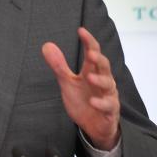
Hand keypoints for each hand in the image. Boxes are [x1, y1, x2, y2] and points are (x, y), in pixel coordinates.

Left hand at [41, 27, 120, 149]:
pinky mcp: (110, 110)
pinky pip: (108, 105)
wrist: (93, 126)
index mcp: (92, 72)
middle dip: (98, 59)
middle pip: (104, 66)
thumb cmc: (83, 100)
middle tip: (90, 53)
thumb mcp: (67, 82)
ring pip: (109, 84)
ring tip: (89, 77)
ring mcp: (108, 95)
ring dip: (100, 80)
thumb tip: (47, 45)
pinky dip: (101, 103)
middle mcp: (102, 81)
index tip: (81, 30)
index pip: (93, 52)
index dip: (89, 41)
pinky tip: (93, 101)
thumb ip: (59, 65)